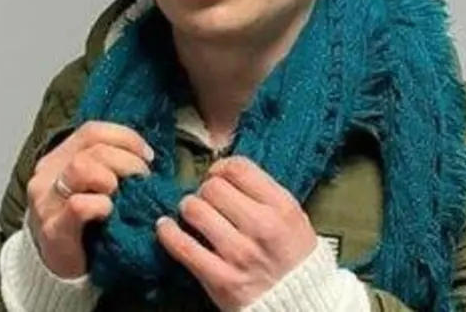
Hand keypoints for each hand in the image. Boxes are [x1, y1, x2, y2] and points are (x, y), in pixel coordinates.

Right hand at [26, 121, 154, 277]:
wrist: (58, 265)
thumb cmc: (82, 222)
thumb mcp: (92, 185)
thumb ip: (109, 165)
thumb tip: (146, 155)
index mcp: (59, 157)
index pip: (92, 131)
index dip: (126, 138)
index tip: (148, 156)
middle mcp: (48, 174)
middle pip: (92, 149)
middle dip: (127, 161)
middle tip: (143, 181)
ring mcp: (47, 201)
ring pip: (82, 168)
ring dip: (113, 179)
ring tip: (123, 196)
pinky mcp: (53, 228)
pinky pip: (78, 205)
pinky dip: (101, 205)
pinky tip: (109, 213)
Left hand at [155, 156, 317, 310]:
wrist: (299, 303)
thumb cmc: (293, 257)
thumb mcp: (293, 217)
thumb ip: (264, 193)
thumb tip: (222, 172)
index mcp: (282, 208)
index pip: (239, 168)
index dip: (220, 168)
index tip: (217, 176)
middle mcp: (262, 227)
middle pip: (213, 187)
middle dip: (204, 190)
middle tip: (206, 200)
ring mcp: (240, 254)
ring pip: (195, 210)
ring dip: (187, 208)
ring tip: (192, 214)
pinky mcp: (220, 278)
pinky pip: (182, 246)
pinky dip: (168, 233)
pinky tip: (165, 227)